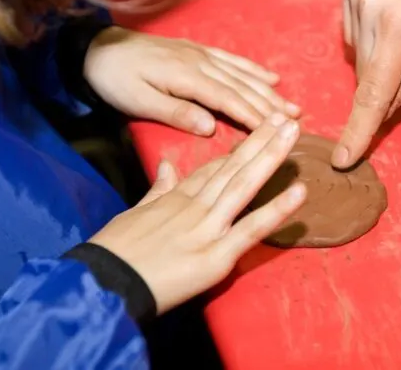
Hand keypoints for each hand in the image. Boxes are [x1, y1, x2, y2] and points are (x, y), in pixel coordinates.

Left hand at [84, 27, 300, 134]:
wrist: (97, 48)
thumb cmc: (116, 80)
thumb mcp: (138, 100)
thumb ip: (175, 112)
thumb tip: (211, 127)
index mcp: (187, 78)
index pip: (228, 100)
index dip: (253, 116)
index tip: (276, 132)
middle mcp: (200, 63)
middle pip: (241, 87)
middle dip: (270, 105)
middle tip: (296, 122)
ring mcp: (201, 54)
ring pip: (241, 75)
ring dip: (268, 91)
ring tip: (291, 106)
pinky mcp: (197, 50)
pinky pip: (231, 59)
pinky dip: (252, 69)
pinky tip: (269, 77)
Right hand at [88, 113, 305, 313]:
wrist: (102, 282)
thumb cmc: (114, 252)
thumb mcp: (133, 213)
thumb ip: (157, 189)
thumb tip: (167, 165)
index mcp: (176, 198)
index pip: (214, 169)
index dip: (240, 150)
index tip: (260, 130)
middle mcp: (196, 206)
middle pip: (233, 168)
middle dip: (262, 142)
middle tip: (286, 119)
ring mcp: (208, 228)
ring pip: (244, 186)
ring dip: (271, 158)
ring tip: (293, 134)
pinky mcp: (216, 256)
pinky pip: (251, 230)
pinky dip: (276, 211)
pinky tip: (299, 193)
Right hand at [333, 0, 400, 167]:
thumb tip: (383, 109)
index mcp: (398, 26)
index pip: (372, 93)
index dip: (358, 130)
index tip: (341, 159)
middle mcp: (366, 8)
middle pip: (365, 72)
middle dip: (383, 82)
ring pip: (357, 51)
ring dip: (378, 55)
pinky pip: (351, 26)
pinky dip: (369, 32)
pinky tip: (394, 12)